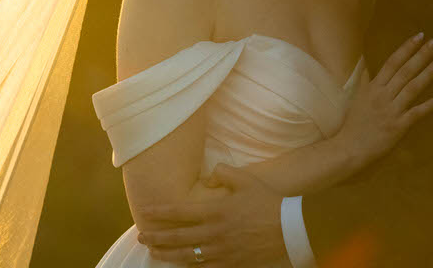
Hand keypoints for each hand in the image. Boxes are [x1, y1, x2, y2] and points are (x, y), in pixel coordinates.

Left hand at [136, 167, 284, 266]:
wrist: (291, 229)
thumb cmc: (268, 202)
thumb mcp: (245, 179)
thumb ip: (223, 174)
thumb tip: (208, 178)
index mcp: (215, 211)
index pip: (178, 212)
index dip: (159, 213)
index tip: (144, 213)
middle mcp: (214, 233)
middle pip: (177, 237)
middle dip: (156, 237)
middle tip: (142, 237)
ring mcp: (221, 251)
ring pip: (187, 256)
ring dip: (168, 254)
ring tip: (155, 253)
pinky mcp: (231, 264)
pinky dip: (191, 267)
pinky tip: (182, 264)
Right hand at [335, 31, 432, 167]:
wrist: (350, 147)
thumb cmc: (353, 123)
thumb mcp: (357, 97)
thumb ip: (365, 80)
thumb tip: (365, 63)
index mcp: (373, 87)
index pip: (392, 62)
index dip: (406, 48)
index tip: (419, 36)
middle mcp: (383, 95)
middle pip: (405, 70)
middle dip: (421, 54)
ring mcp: (392, 110)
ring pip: (413, 87)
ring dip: (428, 72)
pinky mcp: (399, 126)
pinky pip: (417, 113)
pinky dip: (430, 105)